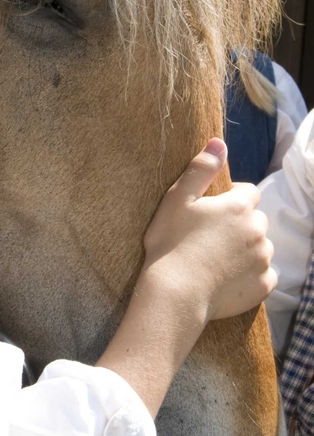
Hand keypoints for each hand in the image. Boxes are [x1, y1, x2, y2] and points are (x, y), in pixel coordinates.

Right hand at [140, 138, 275, 323]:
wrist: (174, 293)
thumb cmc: (170, 244)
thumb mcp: (177, 199)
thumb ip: (201, 169)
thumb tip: (219, 142)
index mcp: (239, 207)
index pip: (248, 192)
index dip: (230, 199)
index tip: (211, 211)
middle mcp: (258, 231)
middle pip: (256, 220)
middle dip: (241, 224)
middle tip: (212, 236)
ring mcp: (263, 260)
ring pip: (261, 247)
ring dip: (247, 248)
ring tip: (218, 259)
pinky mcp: (263, 286)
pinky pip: (265, 275)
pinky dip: (252, 275)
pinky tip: (229, 278)